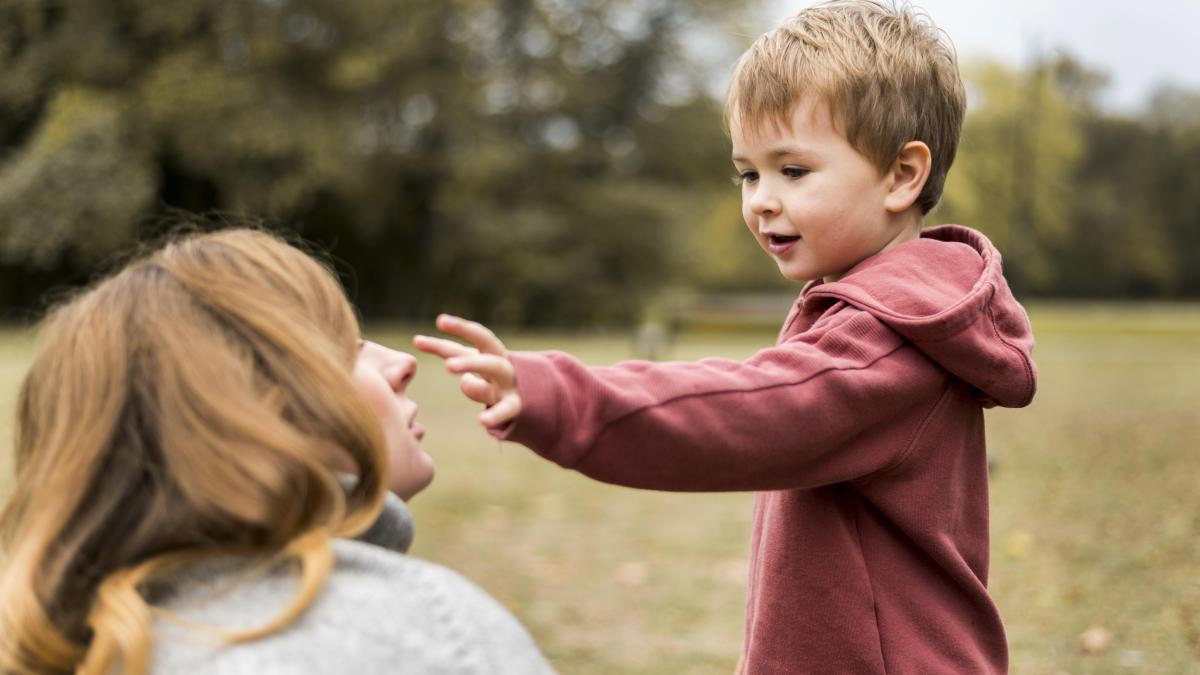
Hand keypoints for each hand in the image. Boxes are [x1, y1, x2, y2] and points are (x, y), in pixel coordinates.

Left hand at [413, 314, 520, 428]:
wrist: (545, 401)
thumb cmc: (504, 386)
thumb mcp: (484, 376)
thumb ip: (465, 368)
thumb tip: (454, 366)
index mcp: (490, 355)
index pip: (463, 345)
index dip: (440, 342)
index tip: (416, 340)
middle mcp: (501, 363)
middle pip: (483, 343)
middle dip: (463, 335)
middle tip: (440, 350)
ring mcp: (510, 382)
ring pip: (493, 366)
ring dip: (470, 363)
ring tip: (448, 367)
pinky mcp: (519, 404)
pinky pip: (507, 408)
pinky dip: (495, 414)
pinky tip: (482, 421)